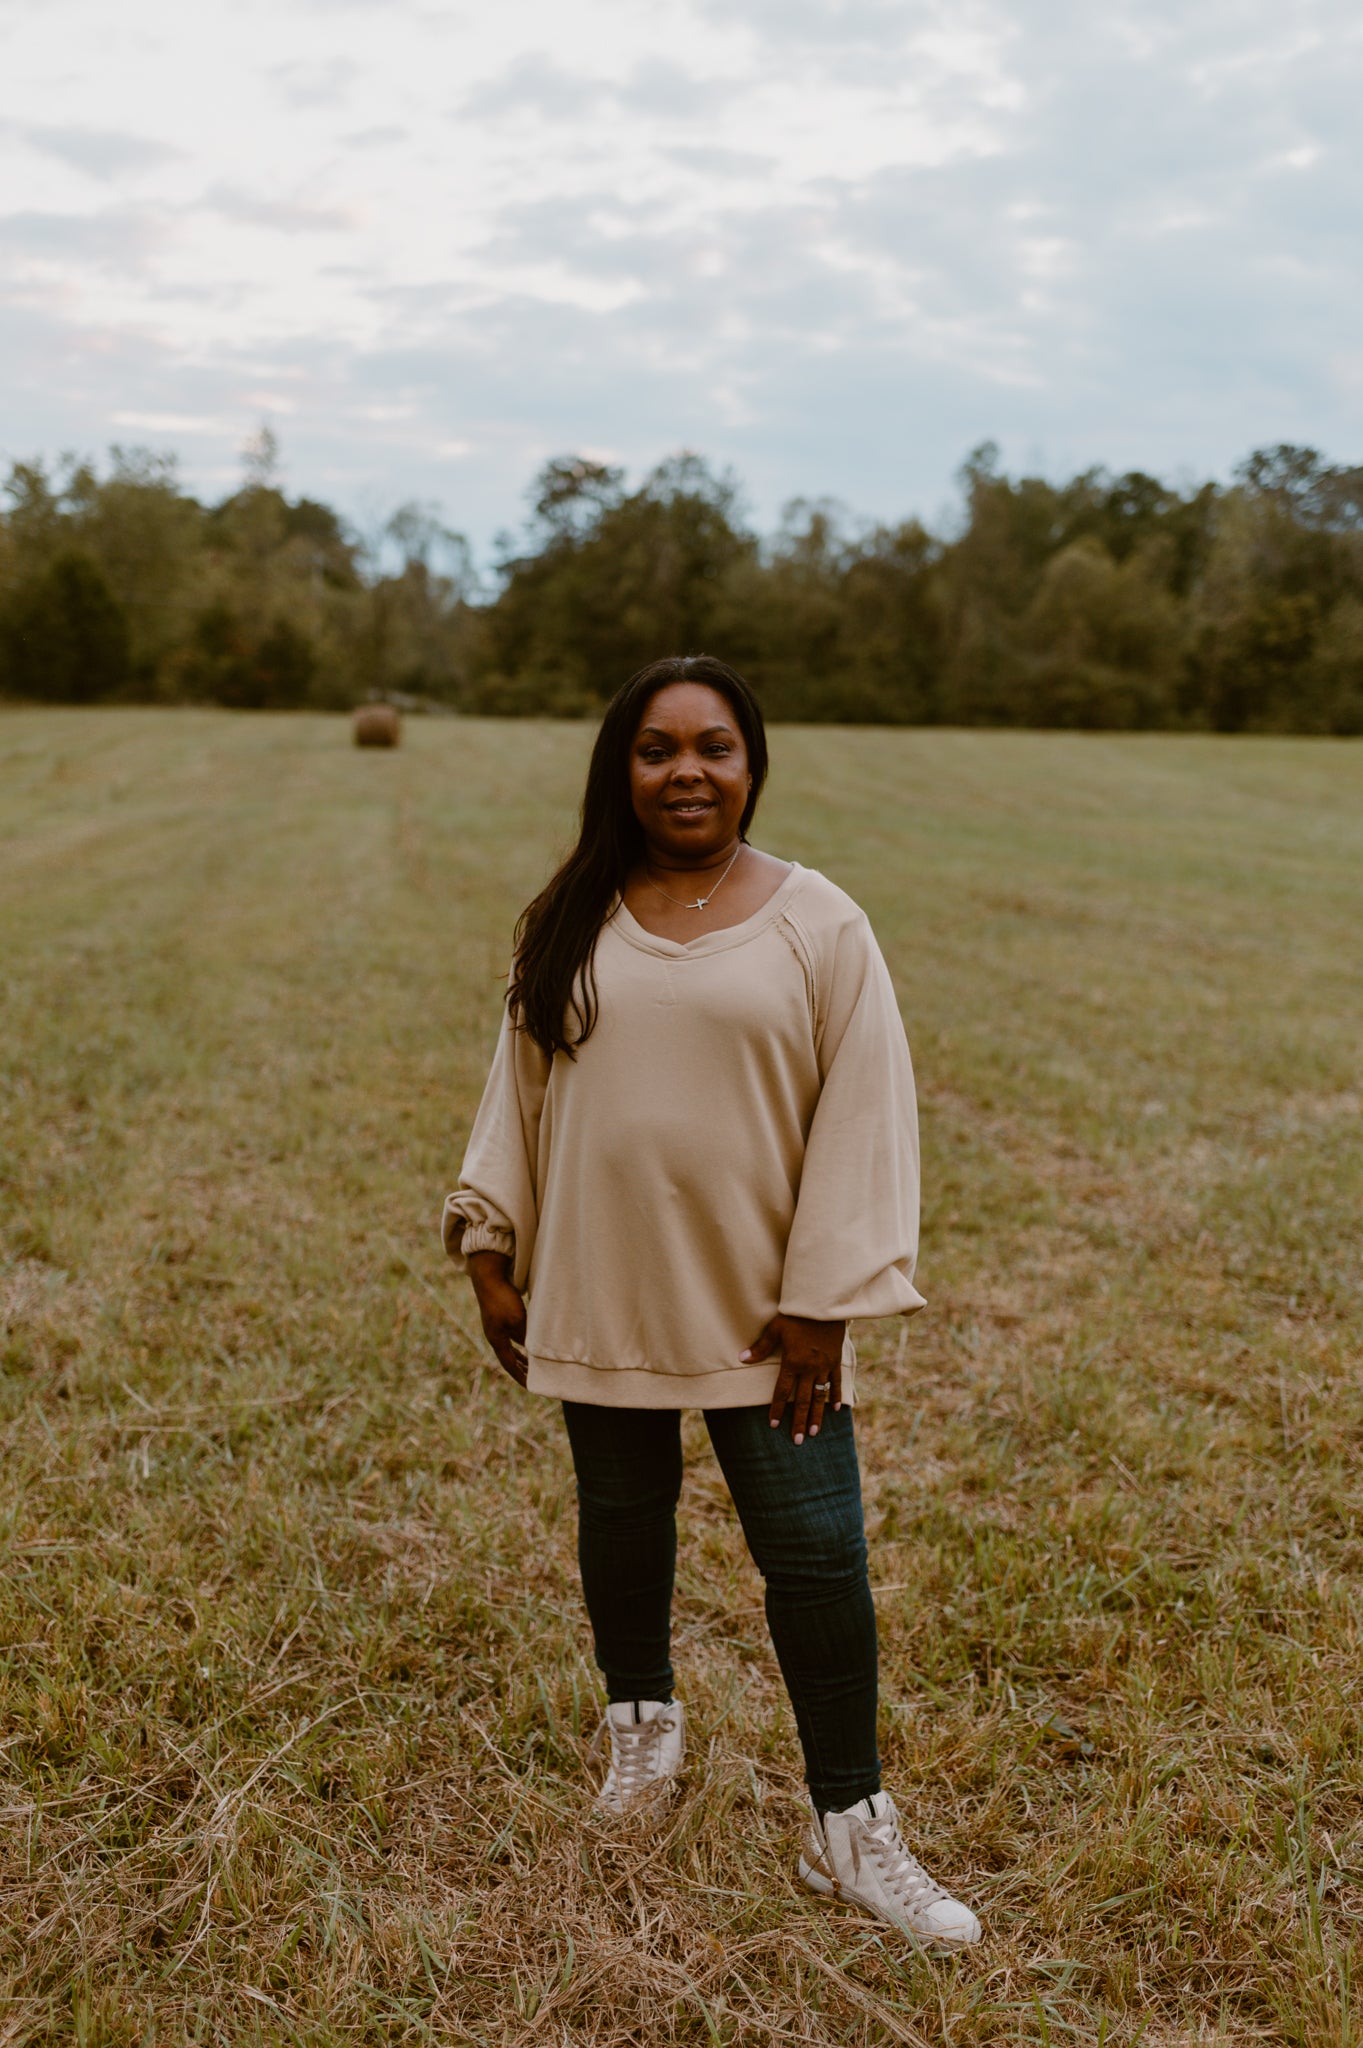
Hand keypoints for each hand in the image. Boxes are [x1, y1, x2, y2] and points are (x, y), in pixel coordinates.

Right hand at [466, 1250, 527, 1387]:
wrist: (488, 1276)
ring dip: (520, 1357)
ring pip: (510, 1346)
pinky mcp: (499, 1314)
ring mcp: (495, 1325)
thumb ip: (526, 1337)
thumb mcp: (518, 1320)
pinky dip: (520, 1342)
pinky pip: (511, 1334)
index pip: (509, 1365)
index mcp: (496, 1340)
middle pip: (508, 1358)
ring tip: (530, 1364)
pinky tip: (527, 1340)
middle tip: (533, 1379)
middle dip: (520, 1369)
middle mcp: (494, 1335)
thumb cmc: (503, 1298)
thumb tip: (533, 1350)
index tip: (530, 1386)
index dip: (520, 1376)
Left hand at [742, 1313, 845, 1445]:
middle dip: (798, 1422)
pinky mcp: (836, 1360)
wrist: (823, 1304)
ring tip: (813, 1433)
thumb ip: (761, 1347)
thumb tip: (742, 1358)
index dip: (777, 1409)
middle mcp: (809, 1368)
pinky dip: (834, 1397)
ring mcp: (825, 1366)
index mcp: (792, 1362)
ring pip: (820, 1397)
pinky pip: (836, 1383)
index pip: (783, 1392)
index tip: (774, 1425)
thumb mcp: (775, 1328)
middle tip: (797, 1441)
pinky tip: (834, 1410)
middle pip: (803, 1401)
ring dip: (816, 1416)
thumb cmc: (796, 1314)